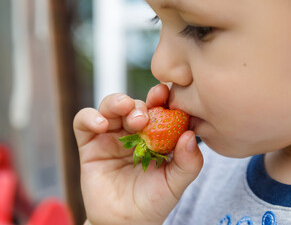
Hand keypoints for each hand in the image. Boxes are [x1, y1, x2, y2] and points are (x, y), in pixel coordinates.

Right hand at [73, 84, 202, 224]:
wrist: (125, 223)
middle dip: (138, 105)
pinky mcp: (89, 144)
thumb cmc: (153, 201)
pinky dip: (90, 117)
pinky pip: (83, 121)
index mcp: (155, 135)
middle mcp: (133, 132)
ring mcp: (111, 135)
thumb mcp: (175, 183)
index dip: (161, 98)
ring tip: (124, 112)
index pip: (158, 108)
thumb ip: (188, 163)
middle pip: (133, 104)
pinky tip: (101, 125)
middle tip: (143, 117)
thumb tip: (190, 136)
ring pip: (110, 106)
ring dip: (116, 103)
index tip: (165, 94)